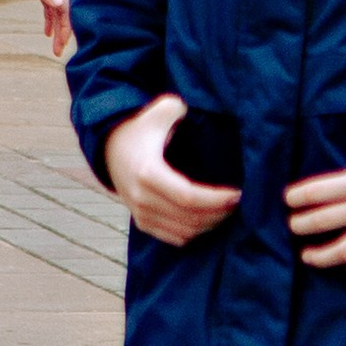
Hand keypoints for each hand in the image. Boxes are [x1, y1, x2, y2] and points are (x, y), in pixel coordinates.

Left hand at [0, 0, 73, 56]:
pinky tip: (47, 30)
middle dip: (62, 34)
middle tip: (57, 52)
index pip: (65, 13)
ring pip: (57, 13)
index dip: (64, 30)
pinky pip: (49, 8)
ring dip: (57, 28)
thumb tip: (59, 5)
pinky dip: (50, 19)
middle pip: (63, 15)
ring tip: (55, 45)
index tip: (59, 46)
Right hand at [103, 93, 239, 246]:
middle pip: (190, 218)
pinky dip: (194, 232)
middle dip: (219, 213)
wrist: (108, 148)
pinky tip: (208, 219)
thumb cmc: (140, 129)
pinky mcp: (142, 222)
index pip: (189, 198)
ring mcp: (141, 213)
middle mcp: (142, 198)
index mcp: (148, 173)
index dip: (216, 200)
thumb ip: (177, 107)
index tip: (237, 194)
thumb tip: (197, 111)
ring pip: (185, 232)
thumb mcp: (159, 111)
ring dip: (209, 225)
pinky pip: (174, 238)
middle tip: (237, 202)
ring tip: (226, 210)